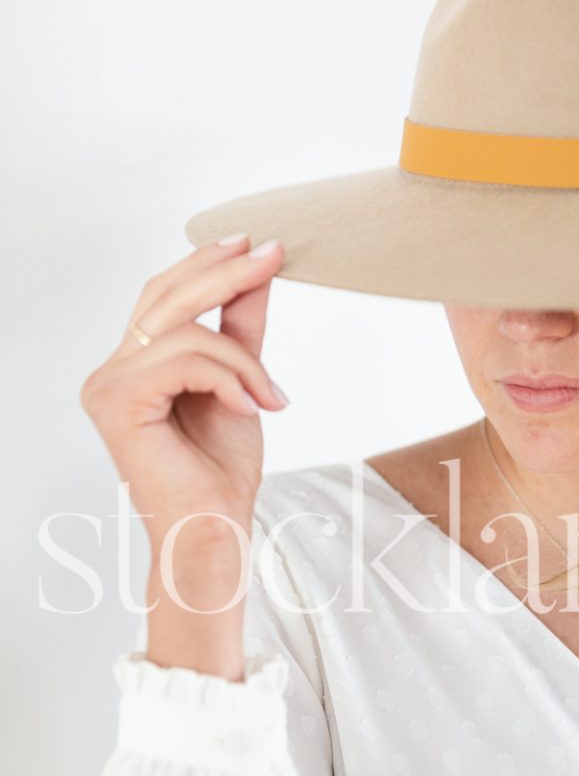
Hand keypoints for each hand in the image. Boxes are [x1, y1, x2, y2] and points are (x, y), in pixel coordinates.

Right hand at [80, 235, 287, 559]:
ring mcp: (108, 387)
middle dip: (225, 274)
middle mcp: (110, 373)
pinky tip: (250, 407)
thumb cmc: (220, 472)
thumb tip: (258, 274)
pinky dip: (228, 379)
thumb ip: (241, 331)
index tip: (257, 245)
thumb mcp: (241, 384)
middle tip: (272, 255)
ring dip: (243, 362)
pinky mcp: (119, 404)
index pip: (162, 299)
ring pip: (184, 333)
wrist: (214, 531)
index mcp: (132, 368)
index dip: (205, 266)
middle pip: (165, 300)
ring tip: (271, 397)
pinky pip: (184, 362)